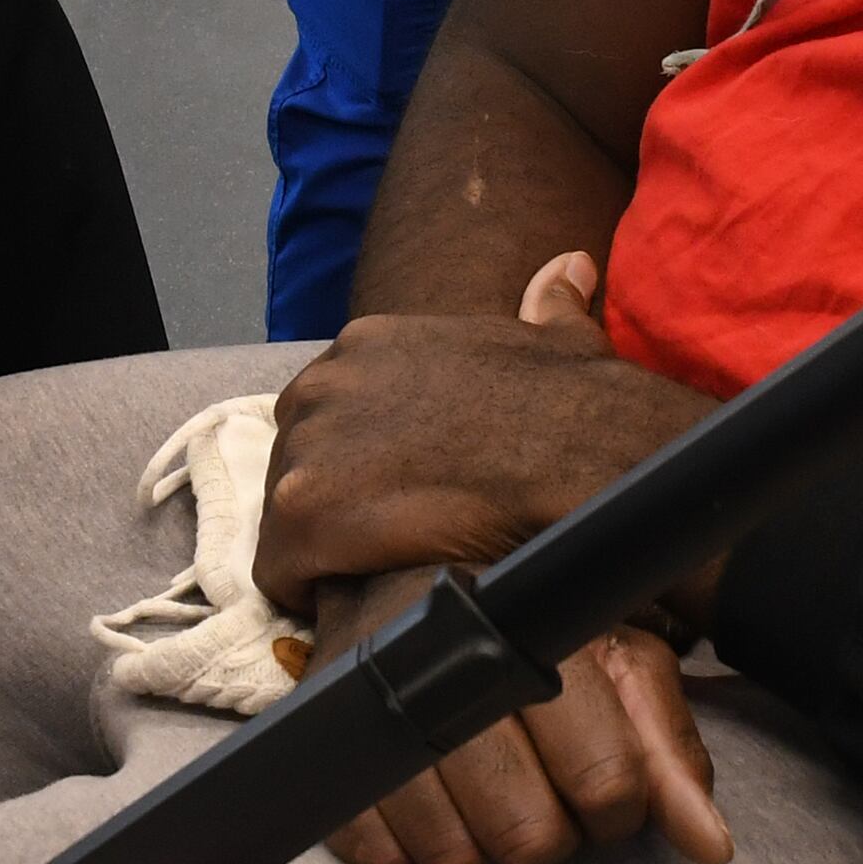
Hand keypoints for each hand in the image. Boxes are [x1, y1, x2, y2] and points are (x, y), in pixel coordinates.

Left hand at [255, 303, 712, 607]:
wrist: (582, 452)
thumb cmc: (576, 401)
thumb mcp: (557, 333)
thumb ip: (547, 304)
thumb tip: (569, 266)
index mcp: (366, 344)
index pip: (325, 414)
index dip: (356, 462)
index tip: (397, 491)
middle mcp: (322, 384)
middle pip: (296, 465)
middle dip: (336, 505)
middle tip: (394, 537)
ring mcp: (306, 445)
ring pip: (287, 522)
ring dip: (326, 551)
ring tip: (383, 571)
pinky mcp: (304, 510)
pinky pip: (280, 572)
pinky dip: (312, 593)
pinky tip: (361, 597)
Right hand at [313, 576, 730, 863]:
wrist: (403, 576)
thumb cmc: (530, 628)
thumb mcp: (616, 659)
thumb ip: (667, 747)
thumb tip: (711, 847)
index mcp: (534, 634)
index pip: (605, 778)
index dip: (623, 805)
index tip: (613, 785)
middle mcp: (448, 670)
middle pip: (528, 833)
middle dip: (553, 833)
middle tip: (547, 792)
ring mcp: (377, 711)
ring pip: (455, 856)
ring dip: (484, 848)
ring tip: (489, 798)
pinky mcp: (329, 749)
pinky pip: (381, 857)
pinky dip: (413, 851)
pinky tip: (432, 803)